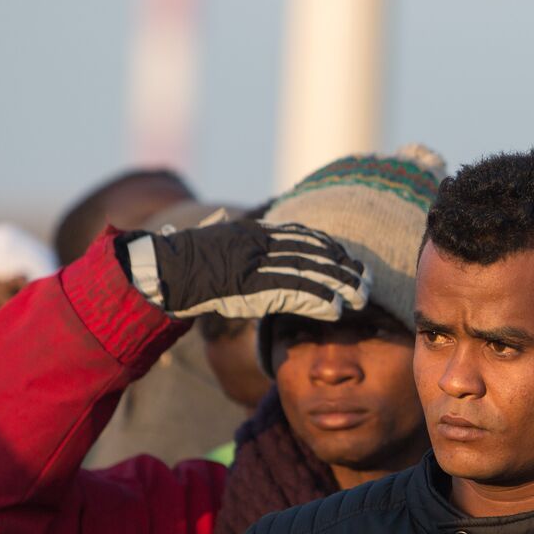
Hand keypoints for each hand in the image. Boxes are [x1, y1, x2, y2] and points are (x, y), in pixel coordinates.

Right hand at [122, 220, 368, 321]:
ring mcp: (258, 264)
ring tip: (360, 298)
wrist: (166, 270)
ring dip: (339, 286)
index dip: (330, 249)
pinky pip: (293, 293)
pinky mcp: (253, 286)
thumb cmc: (189, 261)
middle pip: (314, 253)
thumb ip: (240, 239)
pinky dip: (317, 301)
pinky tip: (335, 310)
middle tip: (367, 281)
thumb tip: (233, 224)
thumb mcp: (220, 242)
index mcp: (258, 232)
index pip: (304, 236)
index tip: (348, 259)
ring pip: (310, 273)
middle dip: (343, 267)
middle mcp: (262, 243)